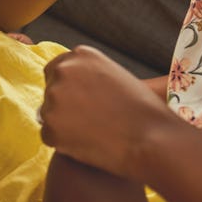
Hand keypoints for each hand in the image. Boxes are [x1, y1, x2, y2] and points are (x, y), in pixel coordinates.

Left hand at [40, 45, 177, 181]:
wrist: (153, 140)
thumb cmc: (143, 111)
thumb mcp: (116, 76)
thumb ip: (89, 76)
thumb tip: (68, 88)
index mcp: (80, 55)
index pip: (57, 69)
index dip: (68, 88)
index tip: (82, 102)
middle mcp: (63, 71)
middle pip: (50, 90)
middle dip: (63, 105)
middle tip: (90, 122)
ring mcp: (53, 98)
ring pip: (48, 114)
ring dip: (63, 125)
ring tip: (94, 134)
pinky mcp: (50, 126)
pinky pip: (49, 136)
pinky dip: (63, 144)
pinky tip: (87, 146)